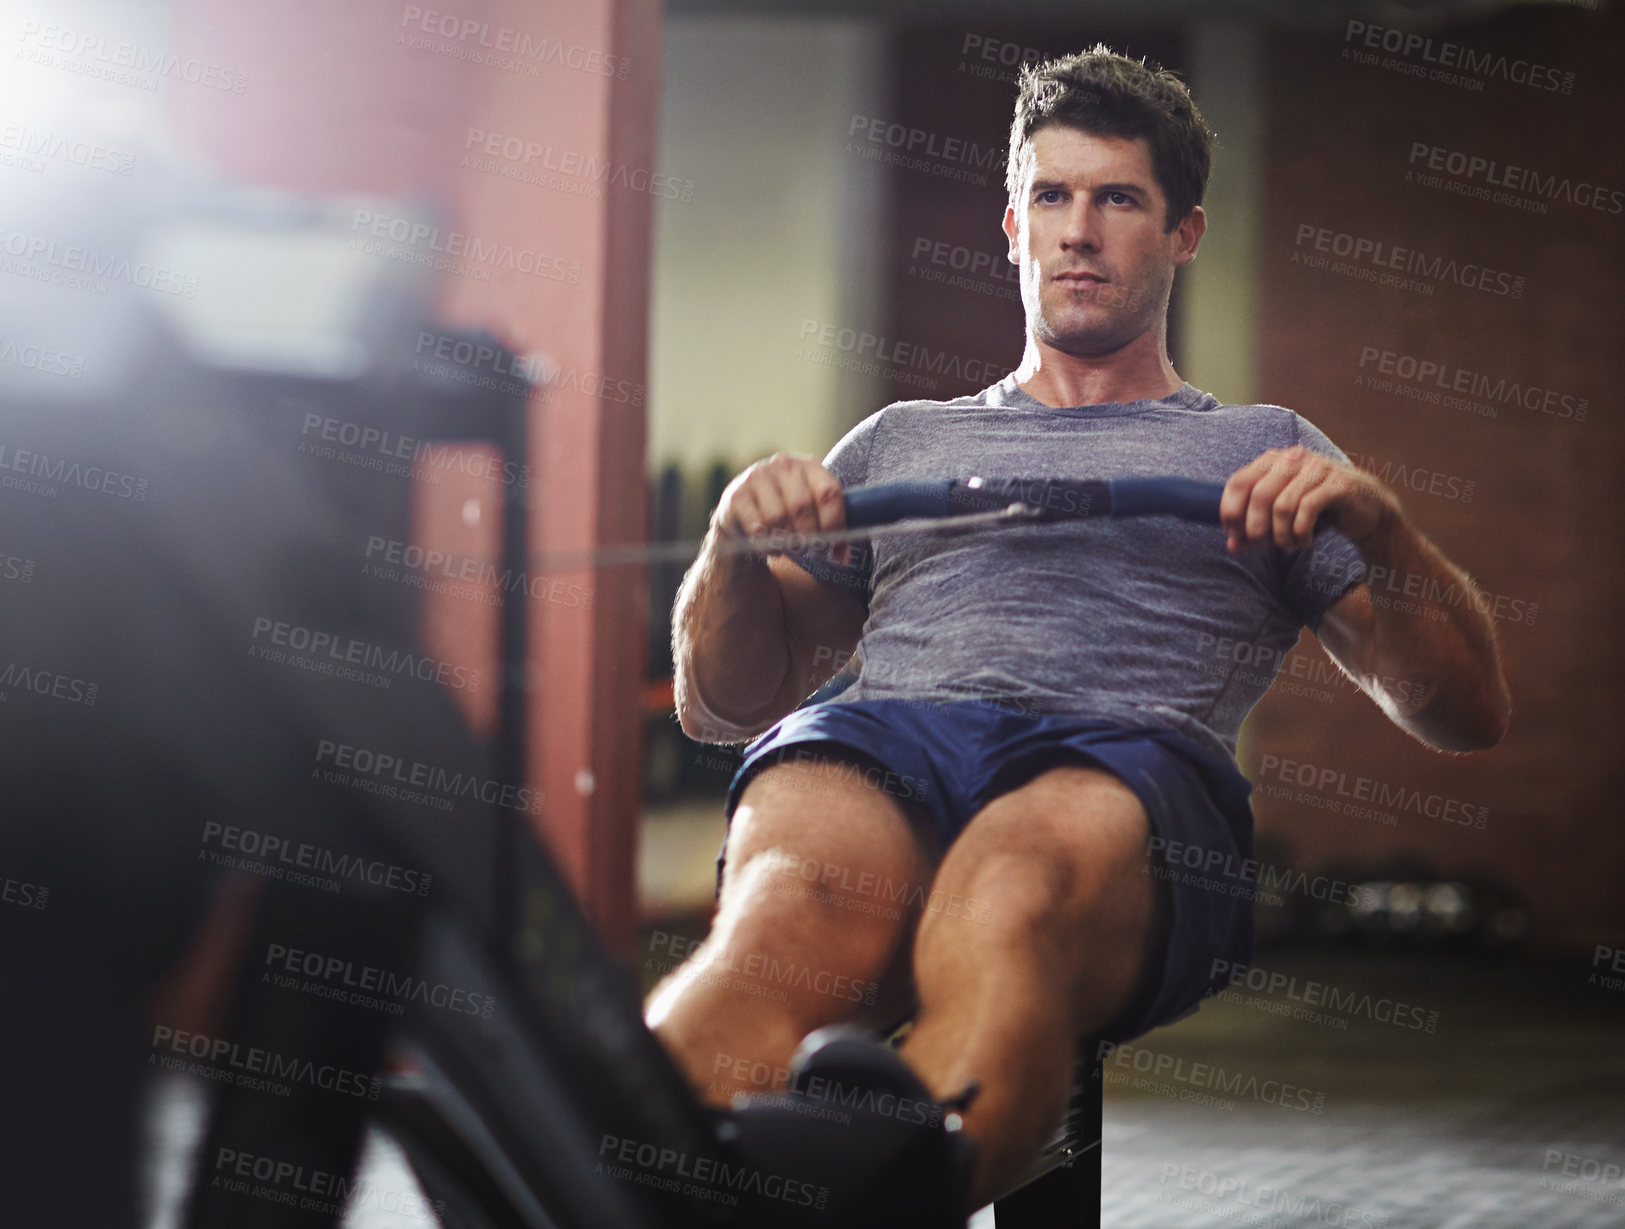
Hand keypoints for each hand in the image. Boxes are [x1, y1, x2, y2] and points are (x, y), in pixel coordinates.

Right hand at [711, 452, 851, 564]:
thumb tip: (843, 559)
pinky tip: (769, 547)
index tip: (833, 546)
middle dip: (808, 536)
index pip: (829, 493)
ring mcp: (757, 476)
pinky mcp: (736, 495)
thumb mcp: (812, 515)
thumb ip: (832, 531)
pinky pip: (756, 527)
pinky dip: (766, 545)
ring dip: (785, 542)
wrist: (742, 515)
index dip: (834, 523)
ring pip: (777, 518)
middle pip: (802, 507)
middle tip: (808, 551)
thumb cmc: (786, 515)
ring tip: (787, 548)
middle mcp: (783, 465)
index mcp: (809, 466)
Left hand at [1220, 446, 1401, 555]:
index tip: (1234, 536)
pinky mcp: (1338, 483)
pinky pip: (1307, 509)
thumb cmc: (1317, 512)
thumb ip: (1254, 531)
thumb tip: (1232, 546)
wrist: (1367, 510)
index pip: (1239, 481)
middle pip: (1258, 495)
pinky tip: (1304, 541)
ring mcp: (1317, 468)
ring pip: (1282, 506)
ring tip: (1288, 546)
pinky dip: (1300, 532)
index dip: (1230, 511)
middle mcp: (1293, 458)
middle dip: (1255, 528)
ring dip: (1281, 535)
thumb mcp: (1280, 520)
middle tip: (1262, 545)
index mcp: (1273, 460)